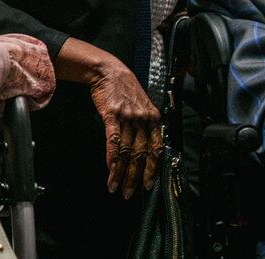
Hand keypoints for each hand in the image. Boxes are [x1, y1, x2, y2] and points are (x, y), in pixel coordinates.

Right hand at [89, 60, 161, 198]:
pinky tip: (109, 169)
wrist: (108, 71)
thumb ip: (146, 125)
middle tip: (129, 193)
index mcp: (153, 119)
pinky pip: (113, 140)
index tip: (148, 185)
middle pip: (141, 155)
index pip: (157, 149)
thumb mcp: (142, 105)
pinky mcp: (112, 115)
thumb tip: (146, 148)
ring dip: (120, 172)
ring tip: (115, 187)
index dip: (153, 169)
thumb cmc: (124, 90)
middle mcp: (143, 120)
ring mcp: (128, 118)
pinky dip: (112, 157)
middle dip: (135, 177)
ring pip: (127, 151)